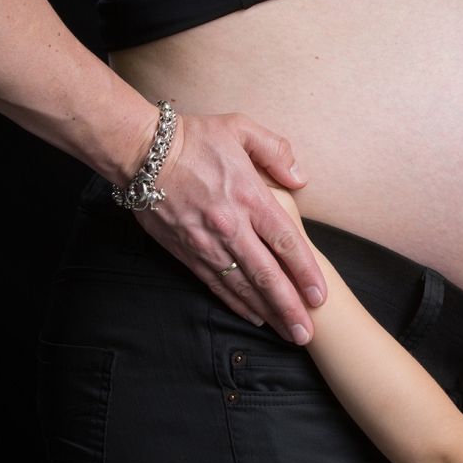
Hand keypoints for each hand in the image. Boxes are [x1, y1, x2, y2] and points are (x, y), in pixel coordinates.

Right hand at [131, 112, 325, 343]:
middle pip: (267, 275)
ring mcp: (207, 243)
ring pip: (243, 286)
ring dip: (267, 313)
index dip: (305, 272)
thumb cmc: (193, 138)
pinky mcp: (186, 252)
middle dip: (290, 307)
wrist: (141, 153)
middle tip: (308, 333)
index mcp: (249, 196)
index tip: (321, 296)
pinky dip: (236, 304)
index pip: (286, 242)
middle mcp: (231, 226)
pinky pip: (216, 285)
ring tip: (288, 333)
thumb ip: (275, 151)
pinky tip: (253, 317)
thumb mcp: (239, 128)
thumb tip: (300, 178)